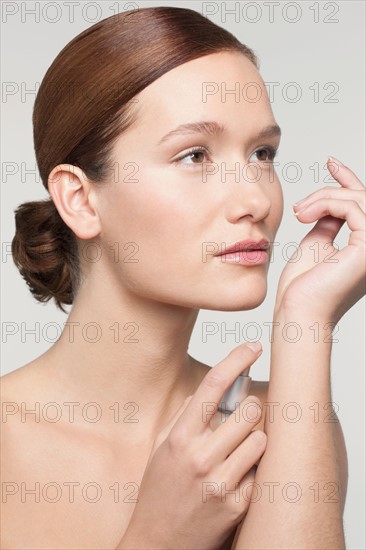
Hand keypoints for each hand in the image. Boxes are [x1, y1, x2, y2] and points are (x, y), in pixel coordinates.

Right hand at [118, 342, 265, 549]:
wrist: (158, 545)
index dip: (236, 359)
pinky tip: (239, 474)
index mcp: (180, 438)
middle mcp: (201, 457)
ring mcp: (221, 482)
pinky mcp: (238, 504)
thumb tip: (209, 393)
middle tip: (243, 417)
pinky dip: (254, 467)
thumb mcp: (161, 449)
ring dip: (256, 439)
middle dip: (250, 409)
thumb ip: (184, 418)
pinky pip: (261, 470)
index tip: (252, 347)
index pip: (212, 386)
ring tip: (240, 449)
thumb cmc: (159, 493)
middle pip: (249, 411)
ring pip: (261, 439)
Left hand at [274, 157, 365, 323]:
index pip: (364, 205)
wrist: (297, 311)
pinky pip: (352, 208)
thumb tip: (333, 203)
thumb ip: (329, 222)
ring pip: (358, 199)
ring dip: (323, 198)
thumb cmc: (302, 287)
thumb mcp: (318, 243)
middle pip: (363, 199)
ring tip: (298, 212)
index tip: (330, 163)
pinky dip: (326, 204)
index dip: (349, 180)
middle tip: (300, 205)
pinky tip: (304, 215)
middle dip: (331, 190)